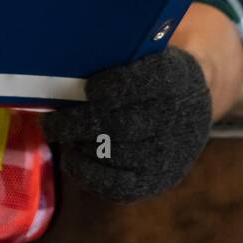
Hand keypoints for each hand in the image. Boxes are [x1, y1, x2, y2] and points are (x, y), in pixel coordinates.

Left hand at [40, 48, 212, 202]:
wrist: (192, 110)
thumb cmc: (153, 78)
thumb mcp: (147, 57)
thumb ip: (115, 61)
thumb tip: (67, 71)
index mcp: (176, 78)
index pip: (147, 83)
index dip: (117, 87)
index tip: (89, 89)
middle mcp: (177, 119)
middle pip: (123, 125)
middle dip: (80, 124)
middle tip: (51, 123)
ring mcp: (170, 154)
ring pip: (118, 155)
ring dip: (81, 146)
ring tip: (59, 135)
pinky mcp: (159, 180)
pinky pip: (120, 185)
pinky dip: (89, 173)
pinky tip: (72, 158)